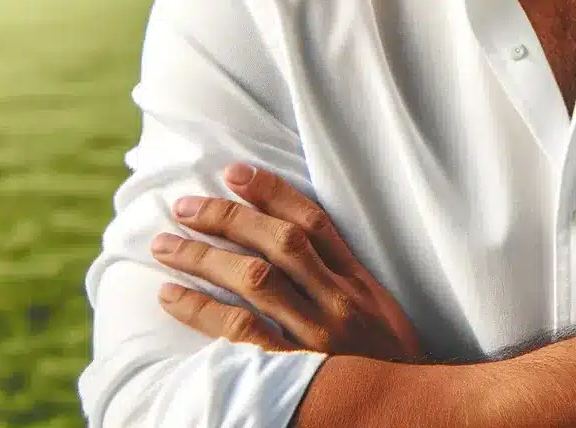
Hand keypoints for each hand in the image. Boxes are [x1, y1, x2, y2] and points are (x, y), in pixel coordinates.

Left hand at [151, 163, 425, 362]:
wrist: (409, 410)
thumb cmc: (388, 362)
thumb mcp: (380, 312)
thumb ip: (343, 279)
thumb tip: (294, 242)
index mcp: (359, 283)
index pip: (315, 223)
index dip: (272, 192)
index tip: (234, 172)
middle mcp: (340, 301)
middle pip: (280, 242)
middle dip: (228, 217)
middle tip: (183, 206)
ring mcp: (317, 335)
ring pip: (255, 278)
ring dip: (205, 256)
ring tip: (165, 245)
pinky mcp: (294, 370)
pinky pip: (240, 332)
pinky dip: (202, 310)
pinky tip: (171, 296)